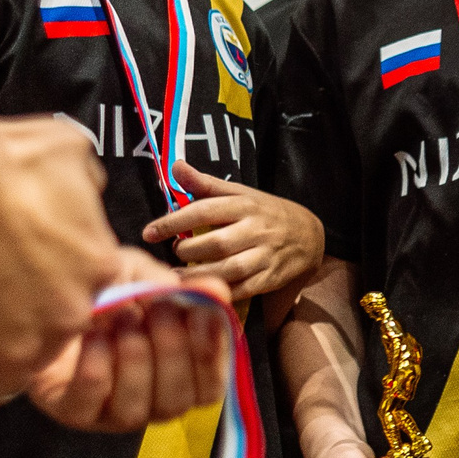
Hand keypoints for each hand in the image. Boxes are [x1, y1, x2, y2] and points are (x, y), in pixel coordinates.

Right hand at [0, 116, 116, 428]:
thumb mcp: (65, 155)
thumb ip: (80, 183)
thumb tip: (82, 187)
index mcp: (95, 269)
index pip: (77, 302)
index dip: (41, 295)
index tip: (6, 281)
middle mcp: (66, 317)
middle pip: (44, 343)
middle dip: (9, 328)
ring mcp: (17, 349)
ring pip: (2, 377)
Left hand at [21, 250, 229, 432]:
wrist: (43, 294)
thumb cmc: (103, 291)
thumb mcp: (144, 278)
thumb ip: (179, 289)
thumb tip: (218, 290)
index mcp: (177, 376)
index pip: (210, 388)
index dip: (212, 356)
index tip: (204, 315)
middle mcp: (149, 402)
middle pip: (177, 402)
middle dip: (173, 351)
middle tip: (158, 310)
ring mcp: (109, 413)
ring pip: (137, 410)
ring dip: (134, 358)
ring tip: (121, 317)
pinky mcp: (72, 411)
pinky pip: (91, 402)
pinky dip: (96, 366)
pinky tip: (92, 334)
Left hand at [143, 162, 324, 301]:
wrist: (309, 235)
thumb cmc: (265, 213)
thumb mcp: (240, 193)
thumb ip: (205, 184)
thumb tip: (174, 166)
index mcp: (245, 205)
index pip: (205, 210)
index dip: (173, 222)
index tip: (149, 232)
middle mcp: (256, 229)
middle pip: (216, 242)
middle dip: (188, 250)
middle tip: (175, 251)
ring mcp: (265, 255)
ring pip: (228, 269)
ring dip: (198, 274)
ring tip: (176, 274)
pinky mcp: (270, 278)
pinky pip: (242, 289)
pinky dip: (219, 291)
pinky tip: (200, 289)